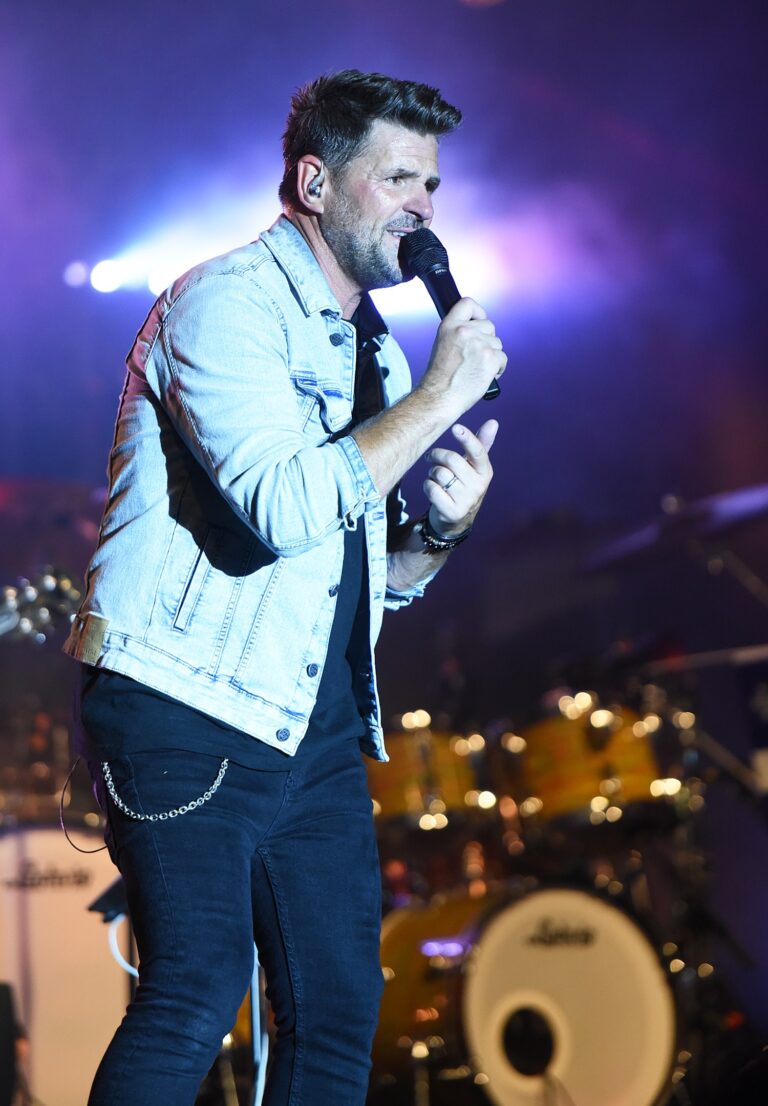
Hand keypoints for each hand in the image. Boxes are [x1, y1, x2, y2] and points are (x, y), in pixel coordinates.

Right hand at [421, 298, 506, 413]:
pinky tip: (484, 376)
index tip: (479, 321)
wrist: (440, 397)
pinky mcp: (490, 358)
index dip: (478, 312)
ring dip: (491, 356)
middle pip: (489, 326)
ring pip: (497, 343)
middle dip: (486, 341)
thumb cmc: (440, 378)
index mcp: (449, 326)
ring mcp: (479, 344)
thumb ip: (458, 332)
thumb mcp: (442, 345)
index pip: (468, 303)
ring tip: (476, 369)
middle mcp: (464, 331)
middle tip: (474, 357)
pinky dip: (497, 369)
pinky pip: (503, 358)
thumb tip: (477, 328)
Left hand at [424, 419, 498, 534]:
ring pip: (439, 473)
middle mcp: (479, 486)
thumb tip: (493, 422)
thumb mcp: (473, 467)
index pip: (478, 452)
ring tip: (435, 477)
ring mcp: (466, 501)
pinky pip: (431, 489)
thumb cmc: (462, 485)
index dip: (467, 438)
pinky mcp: (452, 512)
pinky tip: (433, 489)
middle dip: (436, 455)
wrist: (456, 519)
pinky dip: (427, 486)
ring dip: (432, 472)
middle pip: (452, 459)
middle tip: (431, 457)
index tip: (455, 427)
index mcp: (485, 472)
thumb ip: (480, 444)